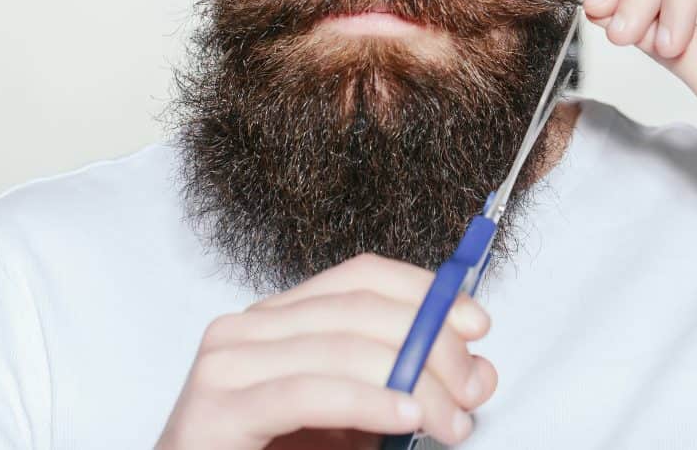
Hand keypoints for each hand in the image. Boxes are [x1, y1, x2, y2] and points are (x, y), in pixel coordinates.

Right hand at [155, 253, 496, 449]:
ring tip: (451, 420)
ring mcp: (227, 363)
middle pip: (360, 309)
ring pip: (343, 347)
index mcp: (281, 318)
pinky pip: (309, 392)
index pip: (362, 276)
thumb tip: (480, 372)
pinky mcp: (216, 408)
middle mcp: (249, 327)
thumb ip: (413, 392)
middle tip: (471, 389)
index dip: (425, 291)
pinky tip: (406, 417)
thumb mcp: (360, 421)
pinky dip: (369, 402)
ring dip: (413, 382)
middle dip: (431, 343)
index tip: (477, 323)